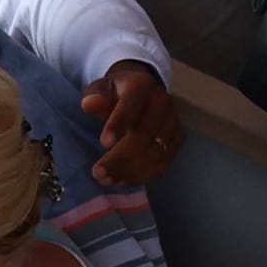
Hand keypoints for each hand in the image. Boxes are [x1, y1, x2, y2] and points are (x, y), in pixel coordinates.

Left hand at [80, 60, 181, 183]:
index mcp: (141, 86)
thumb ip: (94, 96)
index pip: (130, 106)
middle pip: (144, 134)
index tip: (104, 143)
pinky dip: (143, 175)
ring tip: (106, 180)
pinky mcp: (177, 139)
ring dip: (130, 171)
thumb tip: (90, 104)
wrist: (142, 92)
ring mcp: (173, 122)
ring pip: (155, 152)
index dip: (118, 124)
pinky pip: (163, 162)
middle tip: (98, 173)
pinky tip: (122, 181)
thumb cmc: (114, 93)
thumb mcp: (101, 89)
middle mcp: (162, 103)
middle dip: (119, 157)